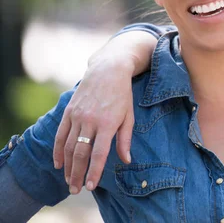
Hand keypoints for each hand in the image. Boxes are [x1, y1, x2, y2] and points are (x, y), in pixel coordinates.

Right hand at [53, 30, 156, 193]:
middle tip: (76, 190)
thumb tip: (126, 160)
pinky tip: (58, 163)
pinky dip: (57, 150)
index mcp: (108, 123)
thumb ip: (125, 140)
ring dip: (67, 166)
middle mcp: (90, 120)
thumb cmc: (122, 95)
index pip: (98, 153)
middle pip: (80, 153)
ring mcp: (78, 115)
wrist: (108, 70)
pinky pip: (60, 134)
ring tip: (68, 181)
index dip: (94, 171)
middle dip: (77, 174)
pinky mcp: (69, 111)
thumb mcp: (129, 116)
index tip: (90, 186)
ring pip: (68, 146)